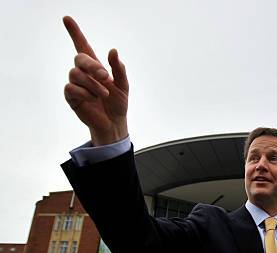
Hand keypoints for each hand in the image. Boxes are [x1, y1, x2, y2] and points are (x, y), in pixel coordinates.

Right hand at [63, 16, 128, 145]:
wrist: (114, 123)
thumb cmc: (118, 103)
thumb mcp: (123, 85)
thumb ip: (118, 68)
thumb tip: (113, 50)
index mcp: (95, 67)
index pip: (82, 45)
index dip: (74, 32)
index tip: (67, 18)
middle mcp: (83, 73)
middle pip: (80, 58)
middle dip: (93, 66)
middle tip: (105, 76)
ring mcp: (75, 84)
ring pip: (76, 74)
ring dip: (92, 84)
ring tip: (103, 94)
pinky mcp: (71, 96)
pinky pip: (71, 87)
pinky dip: (85, 93)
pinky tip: (93, 99)